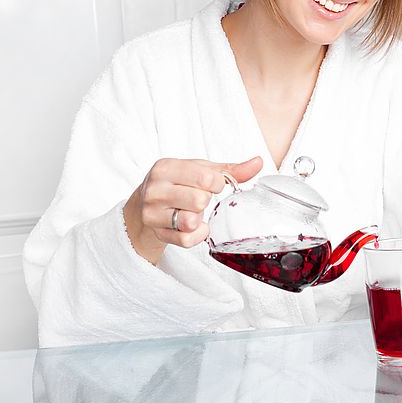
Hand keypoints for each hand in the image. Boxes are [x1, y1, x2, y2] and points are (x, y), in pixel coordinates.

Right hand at [124, 156, 262, 264]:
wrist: (143, 205)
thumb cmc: (176, 183)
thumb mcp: (198, 170)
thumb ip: (229, 169)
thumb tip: (258, 163)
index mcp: (166, 167)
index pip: (206, 177)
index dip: (217, 183)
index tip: (211, 184)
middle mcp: (155, 190)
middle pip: (200, 201)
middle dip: (206, 201)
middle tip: (199, 198)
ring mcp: (153, 213)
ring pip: (191, 222)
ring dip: (199, 218)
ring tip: (193, 211)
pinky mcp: (157, 233)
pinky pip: (187, 240)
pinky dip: (197, 235)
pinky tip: (194, 226)